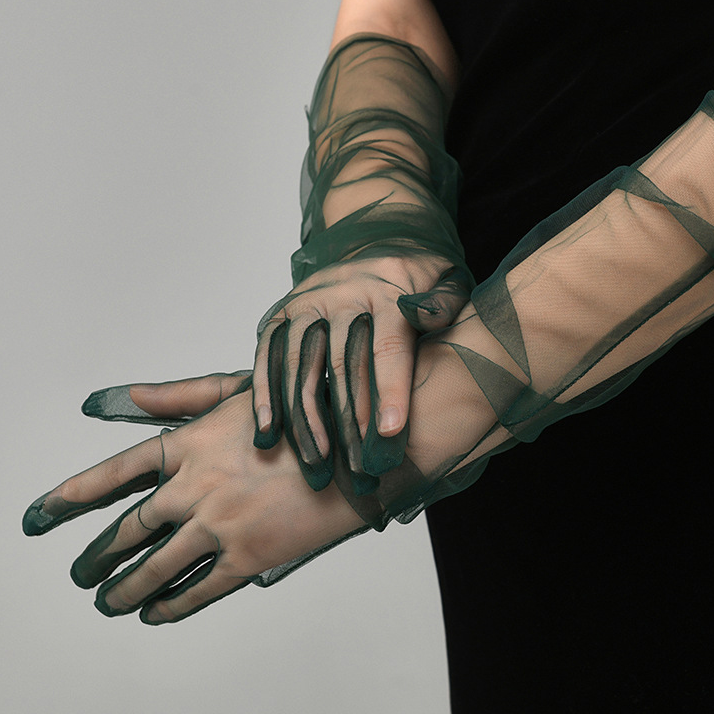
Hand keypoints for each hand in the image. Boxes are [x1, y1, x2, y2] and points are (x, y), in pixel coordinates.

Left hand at [23, 379, 365, 623]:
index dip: (73, 495)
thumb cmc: (306, 415)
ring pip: (154, 567)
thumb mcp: (243, 392)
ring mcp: (219, 526)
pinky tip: (155, 613)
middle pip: (127, 530)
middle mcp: (195, 488)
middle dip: (97, 555)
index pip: (114, 474)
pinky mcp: (249, 558)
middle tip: (80, 572)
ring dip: (123, 589)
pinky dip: (170, 606)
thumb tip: (128, 397)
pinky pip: (197, 591)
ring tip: (106, 601)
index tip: (44, 514)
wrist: (360, 453)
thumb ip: (182, 396)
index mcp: (190, 444)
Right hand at [252, 250, 470, 490]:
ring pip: (300, 366)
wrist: (382, 243)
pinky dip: (265, 394)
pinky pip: (268, 355)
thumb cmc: (420, 278)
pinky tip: (268, 431)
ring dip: (305, 419)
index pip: (386, 348)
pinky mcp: (283, 312)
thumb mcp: (448, 281)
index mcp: (387, 289)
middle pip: (341, 366)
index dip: (388, 392)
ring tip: (316, 463)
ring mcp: (306, 301)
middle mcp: (341, 293)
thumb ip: (443, 303)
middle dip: (349, 424)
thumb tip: (427, 319)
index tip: (387, 435)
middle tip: (358, 471)